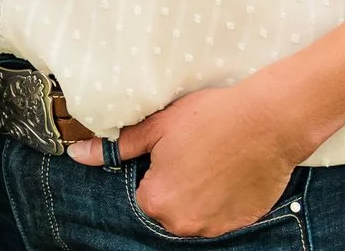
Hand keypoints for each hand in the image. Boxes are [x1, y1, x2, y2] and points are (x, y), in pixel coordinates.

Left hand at [67, 81, 306, 238]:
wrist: (268, 121)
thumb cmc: (210, 117)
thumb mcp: (157, 126)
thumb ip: (116, 148)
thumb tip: (77, 155)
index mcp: (157, 201)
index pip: (144, 193)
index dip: (157, 168)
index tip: (174, 149)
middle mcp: (183, 223)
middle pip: (169, 207)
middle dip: (177, 184)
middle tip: (195, 153)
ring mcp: (215, 228)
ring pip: (195, 214)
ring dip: (200, 195)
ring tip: (216, 161)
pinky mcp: (241, 224)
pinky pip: (221, 217)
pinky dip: (223, 201)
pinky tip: (231, 173)